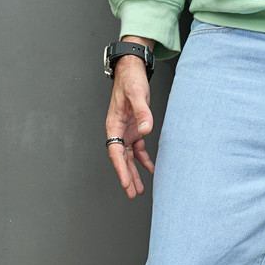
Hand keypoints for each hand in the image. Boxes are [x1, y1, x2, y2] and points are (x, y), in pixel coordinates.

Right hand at [105, 56, 155, 199]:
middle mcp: (118, 130)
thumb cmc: (131, 80)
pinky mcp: (135, 129)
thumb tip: (146, 129)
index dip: (120, 169)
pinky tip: (151, 170)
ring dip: (134, 173)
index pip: (115, 152)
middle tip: (131, 193)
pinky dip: (144, 160)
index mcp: (114, 125)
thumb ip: (142, 112)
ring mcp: (126, 131)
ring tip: (138, 190)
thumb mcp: (137, 94)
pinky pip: (138, 150)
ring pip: (129, 157)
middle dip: (126, 177)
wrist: (132, 70)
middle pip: (121, 159)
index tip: (126, 183)